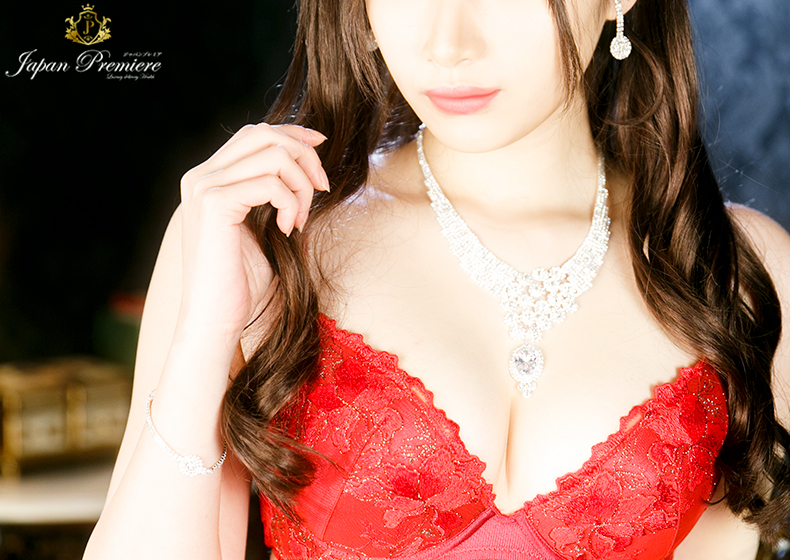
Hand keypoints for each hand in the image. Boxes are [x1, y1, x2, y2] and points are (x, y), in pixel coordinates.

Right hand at [176, 123, 328, 346]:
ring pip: (274, 155)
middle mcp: (200, 176)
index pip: (254, 134)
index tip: (322, 147)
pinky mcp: (214, 203)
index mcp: (208, 178)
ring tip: (300, 220)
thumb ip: (273, 194)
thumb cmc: (241, 282)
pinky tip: (289, 230)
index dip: (293, 134)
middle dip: (304, 156)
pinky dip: (292, 204)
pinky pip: (272, 183)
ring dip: (302, 186)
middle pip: (264, 134)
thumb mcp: (261, 228)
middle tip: (322, 188)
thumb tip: (308, 166)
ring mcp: (204, 187)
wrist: (215, 319)